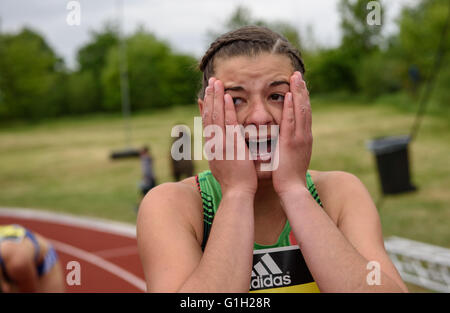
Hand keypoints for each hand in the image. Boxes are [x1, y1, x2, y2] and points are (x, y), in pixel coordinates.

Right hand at [202, 78, 257, 195]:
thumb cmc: (235, 183)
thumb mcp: (224, 166)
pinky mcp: (230, 145)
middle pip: (208, 116)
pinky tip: (227, 97)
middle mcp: (213, 143)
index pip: (207, 124)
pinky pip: (227, 123)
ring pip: (215, 116)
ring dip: (216, 98)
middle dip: (209, 98)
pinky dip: (226, 110)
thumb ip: (222, 155)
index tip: (205, 96)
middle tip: (211, 82)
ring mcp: (220, 143)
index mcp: (212, 148)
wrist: (237, 193)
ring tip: (216, 83)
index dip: (205, 108)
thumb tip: (222, 149)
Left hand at [272, 72, 312, 196]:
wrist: (292, 189)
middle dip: (301, 90)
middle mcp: (304, 135)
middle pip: (304, 108)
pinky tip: (289, 95)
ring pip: (300, 111)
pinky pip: (291, 121)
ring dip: (298, 93)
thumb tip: (282, 139)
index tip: (298, 86)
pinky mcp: (291, 142)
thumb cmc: (288, 176)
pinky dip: (291, 107)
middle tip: (298, 75)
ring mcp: (299, 138)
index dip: (301, 99)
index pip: (303, 114)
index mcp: (303, 138)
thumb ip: (288, 146)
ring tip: (296, 78)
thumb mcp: (290, 157)